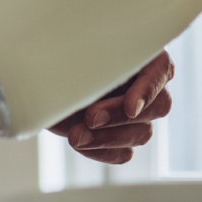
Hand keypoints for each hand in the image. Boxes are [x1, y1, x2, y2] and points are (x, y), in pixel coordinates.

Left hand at [48, 51, 174, 164]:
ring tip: (75, 135)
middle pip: (158, 106)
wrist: (39, 76)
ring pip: (142, 133)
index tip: (130, 108)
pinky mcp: (120, 138)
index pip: (162, 70)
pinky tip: (80, 142)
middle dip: (121, 115)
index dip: (149, 90)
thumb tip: (104, 61)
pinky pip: (123, 153)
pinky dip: (103, 151)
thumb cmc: (60, 51)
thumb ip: (94, 55)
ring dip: (108, 137)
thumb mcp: (75, 47)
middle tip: (90, 117)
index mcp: (143, 54)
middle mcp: (146, 85)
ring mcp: (137, 115)